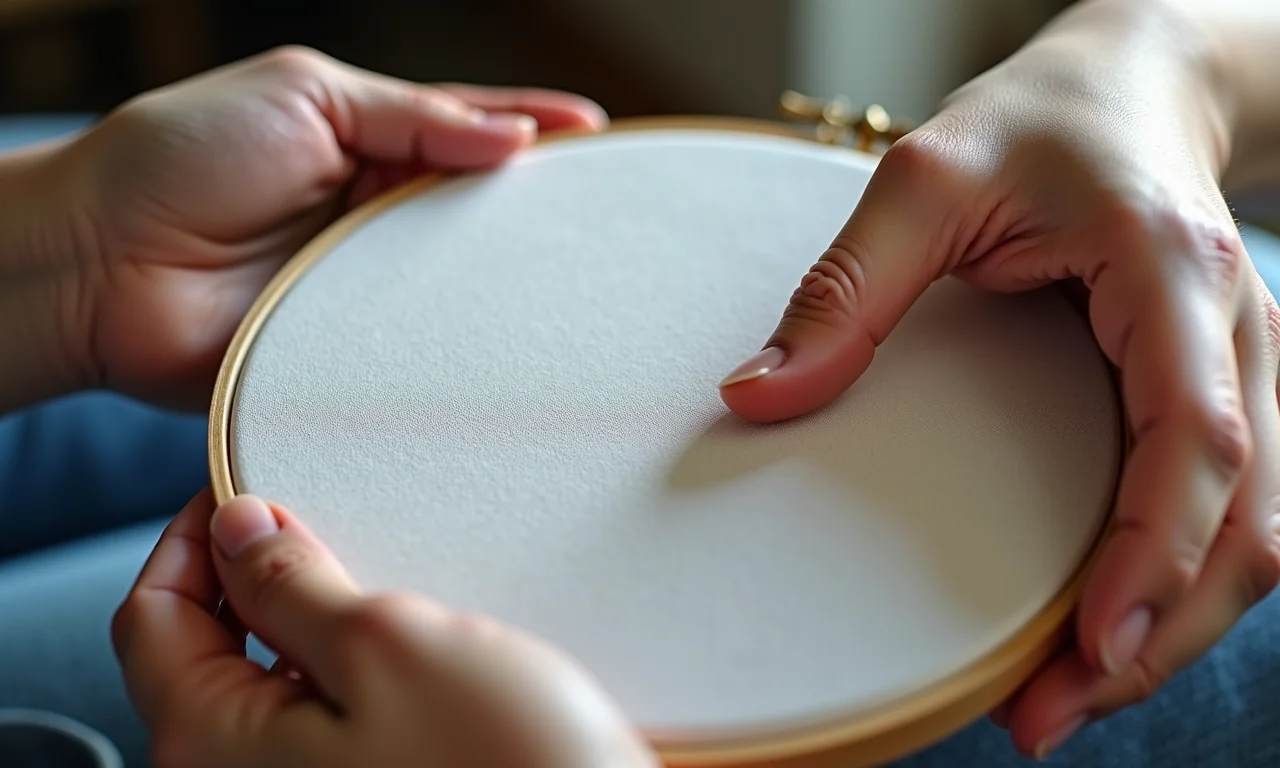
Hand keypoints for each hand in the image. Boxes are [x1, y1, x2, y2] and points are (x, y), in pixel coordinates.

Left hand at [62, 46, 605, 407]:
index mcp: (369, 144)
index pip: (472, 134)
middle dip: (539, 215)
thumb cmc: (180, 158)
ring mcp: (368, 288)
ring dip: (509, 285)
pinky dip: (461, 350)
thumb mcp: (303, 95)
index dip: (535, 133)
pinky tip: (511, 349)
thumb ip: (410, 116)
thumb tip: (512, 138)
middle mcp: (376, 217)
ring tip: (581, 284)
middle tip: (607, 218)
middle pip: (477, 215)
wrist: (96, 265)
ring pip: (459, 286)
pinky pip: (420, 351)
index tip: (598, 138)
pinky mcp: (353, 353)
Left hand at [112, 490, 657, 767]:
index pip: (149, 618)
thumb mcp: (387, 645)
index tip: (242, 490)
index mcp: (216, 744)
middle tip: (311, 520)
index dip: (190, 537)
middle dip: (248, 572)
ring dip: (305, 612)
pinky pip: (319, 707)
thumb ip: (291, 585)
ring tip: (369, 574)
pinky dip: (345, 657)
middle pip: (202, 647)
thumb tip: (238, 533)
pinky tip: (402, 638)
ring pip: (264, 674)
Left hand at [718, 0, 1279, 759]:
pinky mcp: (1225, 392)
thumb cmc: (1035, 124)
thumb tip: (758, 396)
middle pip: (1248, 520)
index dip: (1154, 554)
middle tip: (1047, 717)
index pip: (1194, 437)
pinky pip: (1234, 509)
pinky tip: (1106, 626)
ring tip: (1067, 698)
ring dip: (1174, 628)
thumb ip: (847, 287)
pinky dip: (1179, 582)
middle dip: (1158, 635)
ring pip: (1258, 531)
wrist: (1129, 89)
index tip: (1090, 645)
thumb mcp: (924, 177)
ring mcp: (1248, 367)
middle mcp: (1238, 332)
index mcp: (1172, 276)